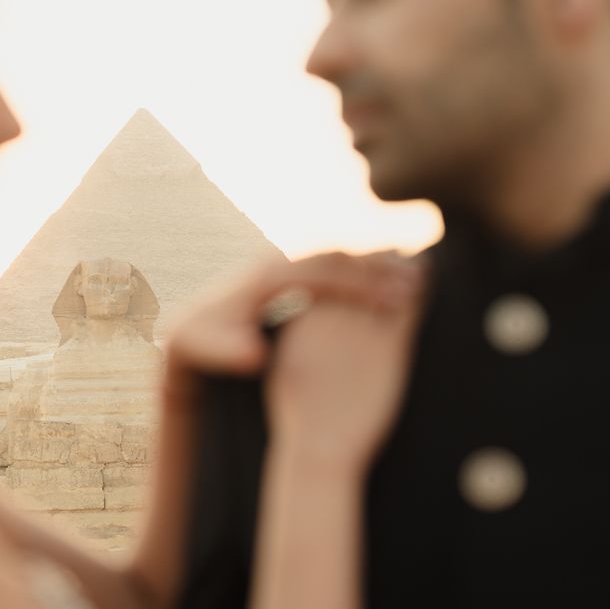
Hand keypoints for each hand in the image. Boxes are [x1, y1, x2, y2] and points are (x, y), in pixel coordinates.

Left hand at [164, 251, 422, 403]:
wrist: (191, 327)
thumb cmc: (205, 345)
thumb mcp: (212, 351)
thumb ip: (232, 354)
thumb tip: (255, 356)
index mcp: (264, 277)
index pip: (323, 273)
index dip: (363, 286)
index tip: (398, 303)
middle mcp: (275, 258)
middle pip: (337, 254)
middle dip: (379, 267)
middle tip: (419, 285)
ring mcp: (285, 259)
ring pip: (339, 252)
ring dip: (376, 263)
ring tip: (416, 280)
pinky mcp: (291, 267)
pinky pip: (334, 260)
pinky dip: (363, 266)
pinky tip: (390, 281)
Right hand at [266, 263, 425, 473]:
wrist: (320, 445)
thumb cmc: (300, 413)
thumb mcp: (287, 362)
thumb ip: (298, 331)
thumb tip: (307, 314)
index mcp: (304, 316)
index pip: (329, 273)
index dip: (348, 260)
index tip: (360, 257)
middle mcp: (332, 316)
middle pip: (359, 269)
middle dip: (377, 257)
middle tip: (392, 251)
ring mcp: (361, 330)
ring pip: (387, 280)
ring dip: (403, 268)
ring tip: (414, 263)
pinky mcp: (390, 348)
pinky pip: (409, 305)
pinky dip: (418, 288)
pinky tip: (424, 282)